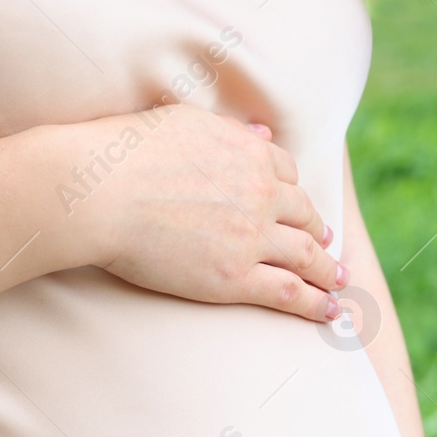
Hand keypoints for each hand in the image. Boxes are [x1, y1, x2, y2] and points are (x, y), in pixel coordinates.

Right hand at [57, 104, 349, 320]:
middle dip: (318, 232)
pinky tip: (331, 312)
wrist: (97, 194)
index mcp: (247, 153)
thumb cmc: (122, 154)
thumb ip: (228, 132)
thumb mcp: (183, 123)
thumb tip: (264, 133)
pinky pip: (290, 292)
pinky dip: (317, 303)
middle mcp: (259, 193)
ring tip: (339, 282)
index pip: (286, 174)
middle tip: (326, 247)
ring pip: (306, 256)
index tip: (302, 210)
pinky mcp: (236, 277)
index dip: (296, 194)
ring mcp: (252, 237)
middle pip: (303, 215)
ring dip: (328, 271)